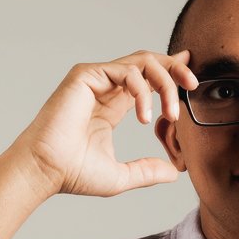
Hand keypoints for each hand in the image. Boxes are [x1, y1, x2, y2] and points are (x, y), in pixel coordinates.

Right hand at [13, 50, 198, 197]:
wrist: (45, 170)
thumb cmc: (72, 173)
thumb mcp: (120, 176)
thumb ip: (146, 171)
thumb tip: (173, 173)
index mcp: (112, 104)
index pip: (147, 79)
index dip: (170, 73)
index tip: (191, 78)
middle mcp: (105, 87)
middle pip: (149, 63)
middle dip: (176, 69)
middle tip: (193, 87)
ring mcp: (95, 78)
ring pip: (142, 62)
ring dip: (165, 82)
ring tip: (172, 112)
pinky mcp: (86, 75)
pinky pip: (126, 71)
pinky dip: (142, 90)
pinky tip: (145, 117)